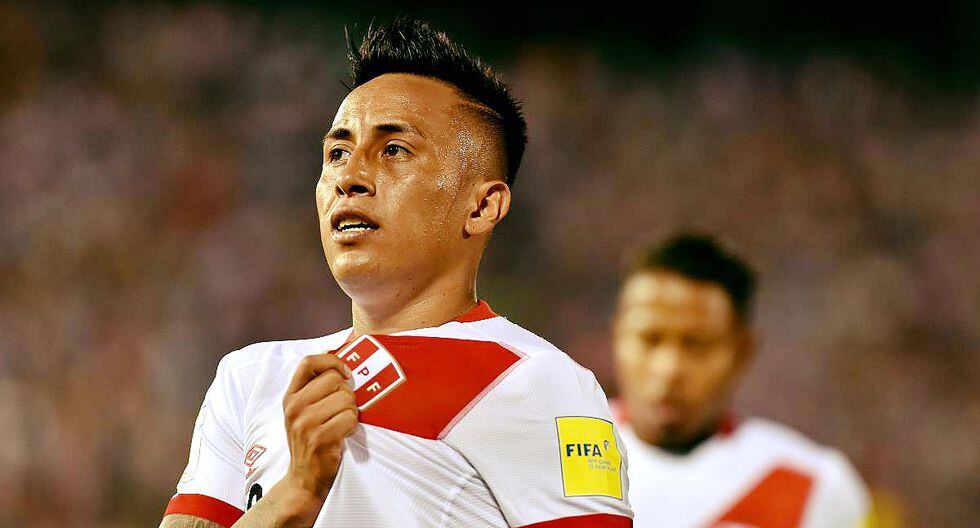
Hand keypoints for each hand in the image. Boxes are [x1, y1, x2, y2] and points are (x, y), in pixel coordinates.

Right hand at [281, 353, 358, 502]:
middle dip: (347, 393)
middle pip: (335, 379)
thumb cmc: (310, 441)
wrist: (303, 479)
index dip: (332, 361)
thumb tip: (340, 358)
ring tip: (340, 424)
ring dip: (351, 412)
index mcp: (290, 396)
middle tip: (342, 410)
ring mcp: (304, 423)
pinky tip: (342, 435)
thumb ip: (316, 387)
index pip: (309, 362)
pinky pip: (350, 418)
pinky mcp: (318, 438)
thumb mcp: (304, 411)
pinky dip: (352, 426)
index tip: (345, 373)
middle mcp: (294, 407)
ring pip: (346, 399)